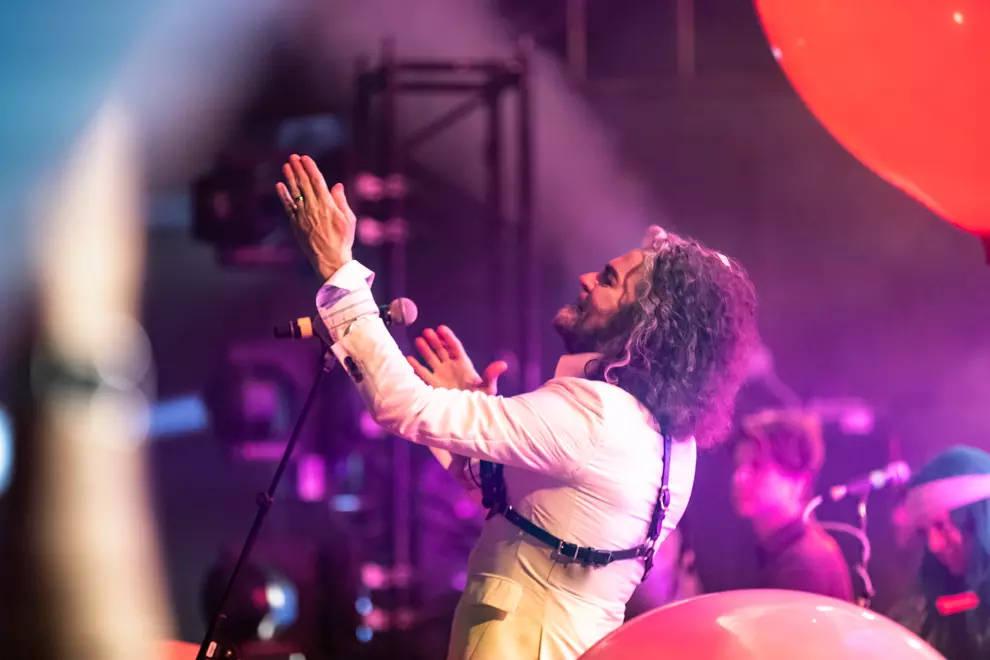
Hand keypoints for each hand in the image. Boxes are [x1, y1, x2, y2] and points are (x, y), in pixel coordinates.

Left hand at [276, 154, 355, 279]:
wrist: (330, 258)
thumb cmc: (343, 239)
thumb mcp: (348, 219)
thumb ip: (341, 201)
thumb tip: (336, 185)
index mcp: (327, 204)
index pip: (317, 181)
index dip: (310, 168)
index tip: (305, 158)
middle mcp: (313, 207)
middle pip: (304, 183)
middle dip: (298, 169)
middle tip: (293, 157)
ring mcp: (302, 215)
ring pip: (294, 192)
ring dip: (290, 177)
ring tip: (286, 166)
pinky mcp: (295, 223)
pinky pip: (288, 206)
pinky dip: (283, 195)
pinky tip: (279, 185)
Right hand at [406, 325, 507, 394]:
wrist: (467, 417)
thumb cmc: (479, 401)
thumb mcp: (488, 388)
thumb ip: (492, 375)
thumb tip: (503, 364)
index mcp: (464, 365)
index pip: (455, 347)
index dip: (448, 337)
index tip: (440, 328)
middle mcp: (451, 368)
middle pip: (441, 350)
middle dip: (434, 340)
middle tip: (426, 331)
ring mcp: (440, 375)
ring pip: (431, 359)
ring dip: (425, 349)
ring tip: (418, 340)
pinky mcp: (432, 386)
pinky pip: (422, 373)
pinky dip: (415, 367)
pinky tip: (408, 359)